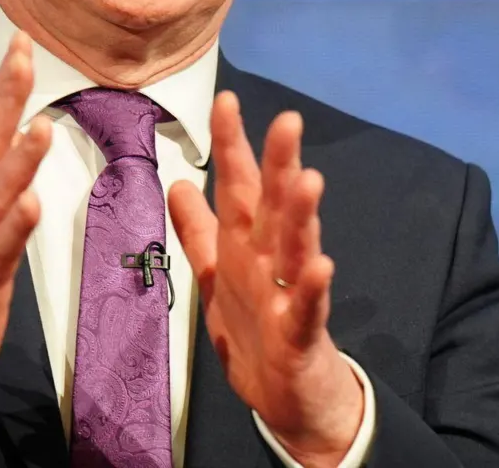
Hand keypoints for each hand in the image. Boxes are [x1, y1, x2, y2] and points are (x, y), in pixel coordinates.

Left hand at [169, 92, 362, 467]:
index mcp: (246, 246)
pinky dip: (313, 287)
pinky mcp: (302, 334)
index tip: (225, 99)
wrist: (291, 398)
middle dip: (279, 164)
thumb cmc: (257, 331)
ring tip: (307, 180)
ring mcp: (290, 295)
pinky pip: (307, 308)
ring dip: (301, 216)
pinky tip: (320, 265)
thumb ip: (199, 231)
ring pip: (296, 248)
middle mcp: (271, 261)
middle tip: (287, 121)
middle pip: (274, 206)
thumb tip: (178, 182)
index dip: (232, 145)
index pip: (239, 186)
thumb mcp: (216, 278)